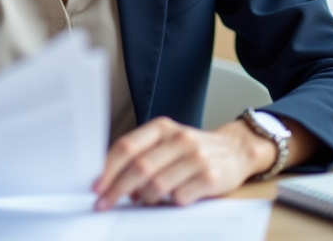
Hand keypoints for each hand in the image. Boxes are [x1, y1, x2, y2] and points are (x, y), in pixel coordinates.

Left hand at [92, 117, 273, 209]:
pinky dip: (170, 203)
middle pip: (139, 167)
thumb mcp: (166, 143)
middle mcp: (179, 139)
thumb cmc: (192, 150)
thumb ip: (141, 155)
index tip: (96, 187)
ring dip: (144, 198)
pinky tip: (171, 199)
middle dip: (117, 189)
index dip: (108, 169)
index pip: (127, 146)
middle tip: (105, 203)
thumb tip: (111, 180)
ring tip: (143, 200)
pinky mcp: (210, 177)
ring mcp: (196, 157)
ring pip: (157, 185)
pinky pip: (179, 197)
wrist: (235, 150)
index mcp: (162, 128)